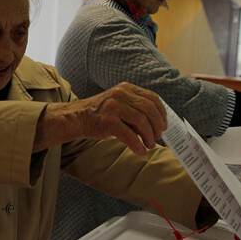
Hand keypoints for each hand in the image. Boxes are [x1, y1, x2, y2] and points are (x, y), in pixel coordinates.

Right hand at [34, 82, 166, 154]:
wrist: (76, 118)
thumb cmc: (100, 114)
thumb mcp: (119, 103)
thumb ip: (136, 109)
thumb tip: (159, 126)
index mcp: (126, 88)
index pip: (152, 98)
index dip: (162, 113)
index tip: (164, 125)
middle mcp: (120, 94)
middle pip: (149, 110)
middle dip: (158, 126)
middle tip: (157, 137)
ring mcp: (113, 107)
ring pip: (142, 122)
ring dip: (149, 136)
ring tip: (149, 145)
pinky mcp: (107, 121)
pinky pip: (129, 135)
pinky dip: (137, 145)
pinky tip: (140, 151)